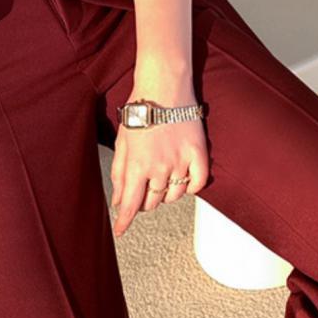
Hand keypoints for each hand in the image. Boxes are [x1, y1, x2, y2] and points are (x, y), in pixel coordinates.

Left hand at [111, 87, 209, 236]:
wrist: (164, 86)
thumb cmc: (139, 110)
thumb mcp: (122, 142)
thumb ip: (119, 173)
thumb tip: (118, 200)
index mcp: (137, 166)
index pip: (131, 205)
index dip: (125, 222)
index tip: (121, 231)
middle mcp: (160, 168)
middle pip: (153, 202)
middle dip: (144, 200)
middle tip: (143, 186)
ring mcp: (181, 162)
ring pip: (174, 195)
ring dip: (166, 192)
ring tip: (162, 176)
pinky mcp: (199, 154)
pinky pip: (198, 183)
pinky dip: (191, 187)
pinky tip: (184, 180)